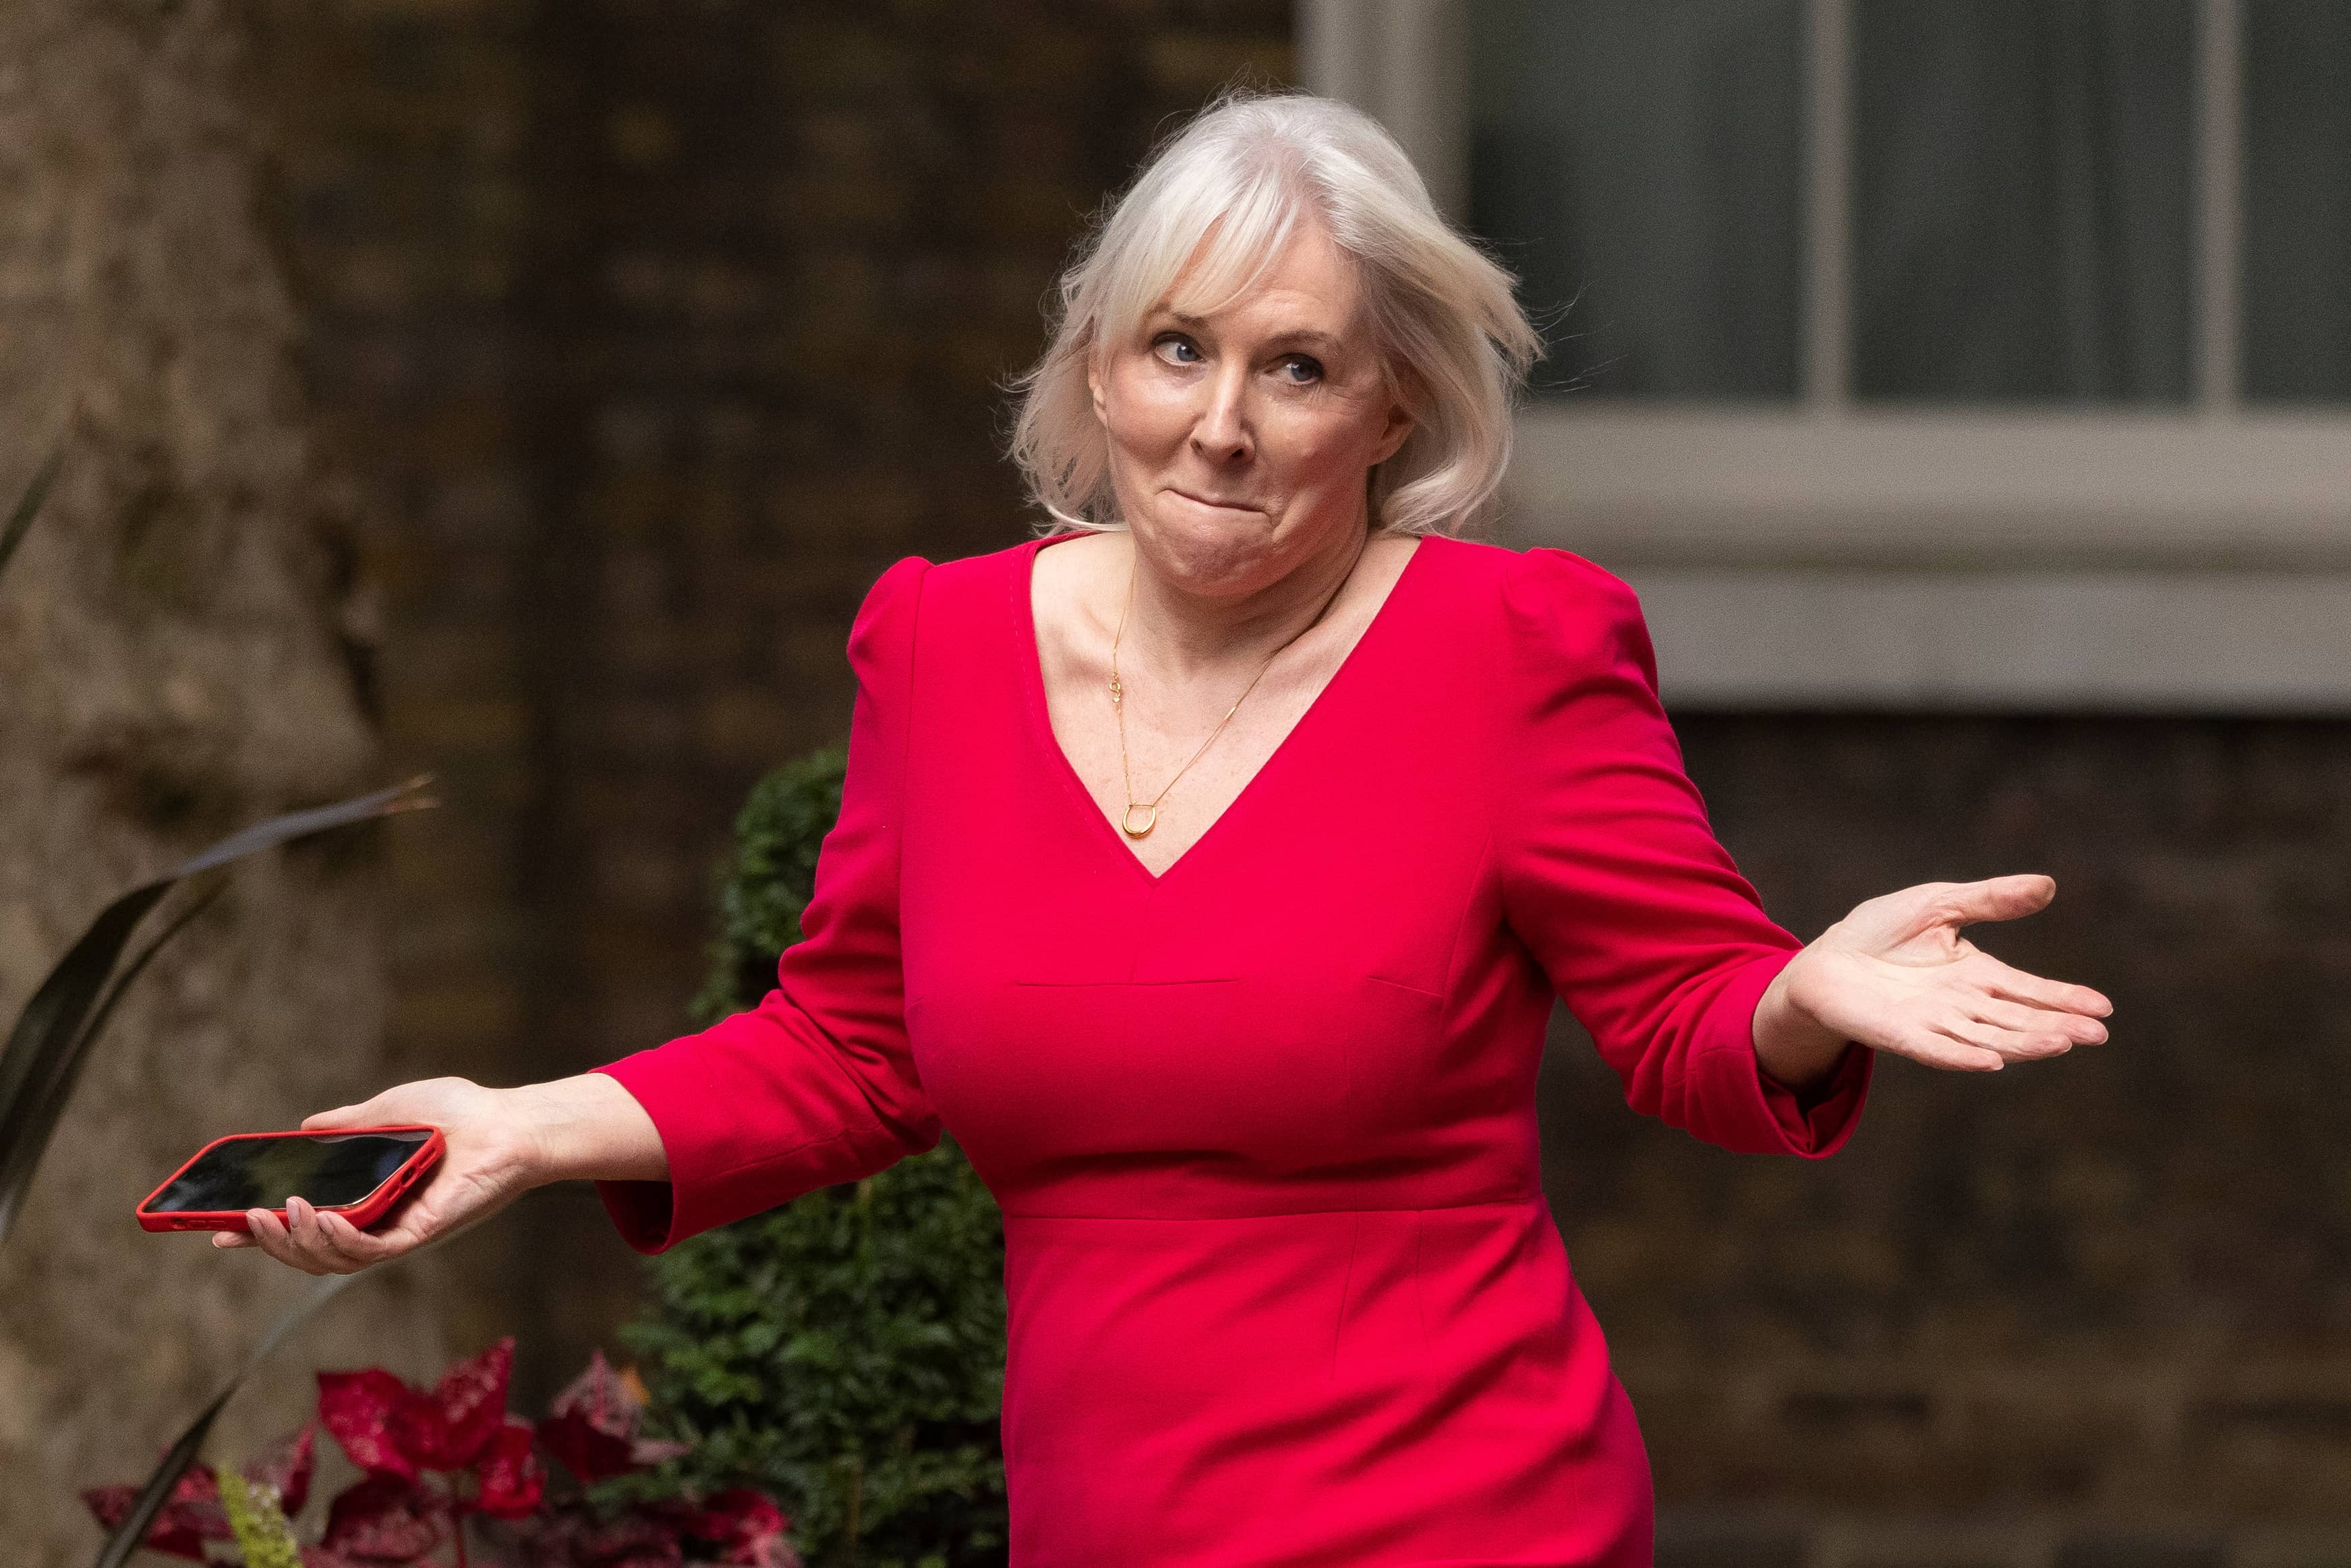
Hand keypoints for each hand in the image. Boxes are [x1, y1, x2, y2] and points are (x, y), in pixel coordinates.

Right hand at [213, 1076, 545, 1275]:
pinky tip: (317, 1219)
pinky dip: (338, 1240)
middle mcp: (379, 1222)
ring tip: (273, 1215)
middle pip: (310, 1251)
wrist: (511, 1121)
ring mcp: (399, 1231)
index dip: (259, 1232)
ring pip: (333, 1259)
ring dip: (295, 1242)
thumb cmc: (461, 1113)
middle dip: (269, 1243)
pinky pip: (371, 1250)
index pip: (304, 1223)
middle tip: (240, 1223)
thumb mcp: (391, 1109)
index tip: (216, 1229)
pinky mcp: (421, 1232)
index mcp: (366, 1198)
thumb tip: (305, 1129)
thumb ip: (348, 1125)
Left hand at [1758, 873, 2111, 1079]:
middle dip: (2057, 1026)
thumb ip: (1991, 899)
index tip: (2103, 1008)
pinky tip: (1993, 1061)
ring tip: (2062, 1043)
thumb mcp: (1940, 904)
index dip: (2064, 998)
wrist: (1823, 959)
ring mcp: (1934, 1023)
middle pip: (2018, 1018)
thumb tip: (2048, 885)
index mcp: (1976, 974)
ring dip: (2025, 1043)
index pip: (2029, 989)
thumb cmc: (1880, 932)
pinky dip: (1965, 1056)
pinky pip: (1939, 1049)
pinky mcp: (1902, 1035)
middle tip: (2097, 1034)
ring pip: (1989, 1037)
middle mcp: (1962, 1005)